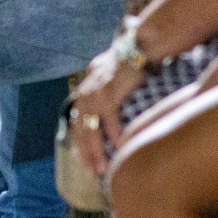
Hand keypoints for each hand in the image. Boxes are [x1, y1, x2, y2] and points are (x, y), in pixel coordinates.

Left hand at [69, 44, 148, 175]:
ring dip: (96, 150)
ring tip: (102, 167)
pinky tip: (118, 146)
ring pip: (91, 128)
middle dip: (86, 153)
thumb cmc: (128, 61)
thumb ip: (103, 91)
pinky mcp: (110, 92)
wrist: (139, 46)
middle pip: (80, 128)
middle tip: (92, 171)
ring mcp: (96, 93)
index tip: (85, 160)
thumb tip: (104, 111)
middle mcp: (86, 91)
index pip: (77, 121)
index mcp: (85, 89)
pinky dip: (113, 134)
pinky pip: (109, 119)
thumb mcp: (108, 75)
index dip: (80, 143)